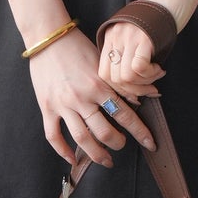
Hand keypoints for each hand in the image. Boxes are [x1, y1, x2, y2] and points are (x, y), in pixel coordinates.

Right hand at [27, 28, 156, 169]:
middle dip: (117, 144)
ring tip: (105, 159)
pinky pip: (53, 135)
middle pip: (104, 132)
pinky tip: (73, 158)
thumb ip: (121, 84)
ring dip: (96, 154)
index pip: (125, 115)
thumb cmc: (78, 47)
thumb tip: (144, 98)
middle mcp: (82, 98)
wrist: (48, 37)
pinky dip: (63, 151)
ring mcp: (63, 104)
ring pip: (82, 138)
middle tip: (122, 145)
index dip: (140, 132)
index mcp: (99, 85)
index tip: (150, 143)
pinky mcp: (46, 107)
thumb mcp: (103, 62)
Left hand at [97, 0, 197, 101]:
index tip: (137, 90)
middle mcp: (115, 37)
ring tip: (157, 73)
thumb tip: (135, 83)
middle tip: (150, 86)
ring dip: (144, 83)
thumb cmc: (162, 13)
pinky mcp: (143, 37)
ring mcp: (128, 37)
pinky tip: (159, 67)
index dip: (121, 87)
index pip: (104, 72)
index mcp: (111, 36)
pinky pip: (138, 68)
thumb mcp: (139, 33)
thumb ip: (131, 53)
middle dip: (133, 90)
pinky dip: (150, 74)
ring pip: (124, 77)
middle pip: (112, 78)